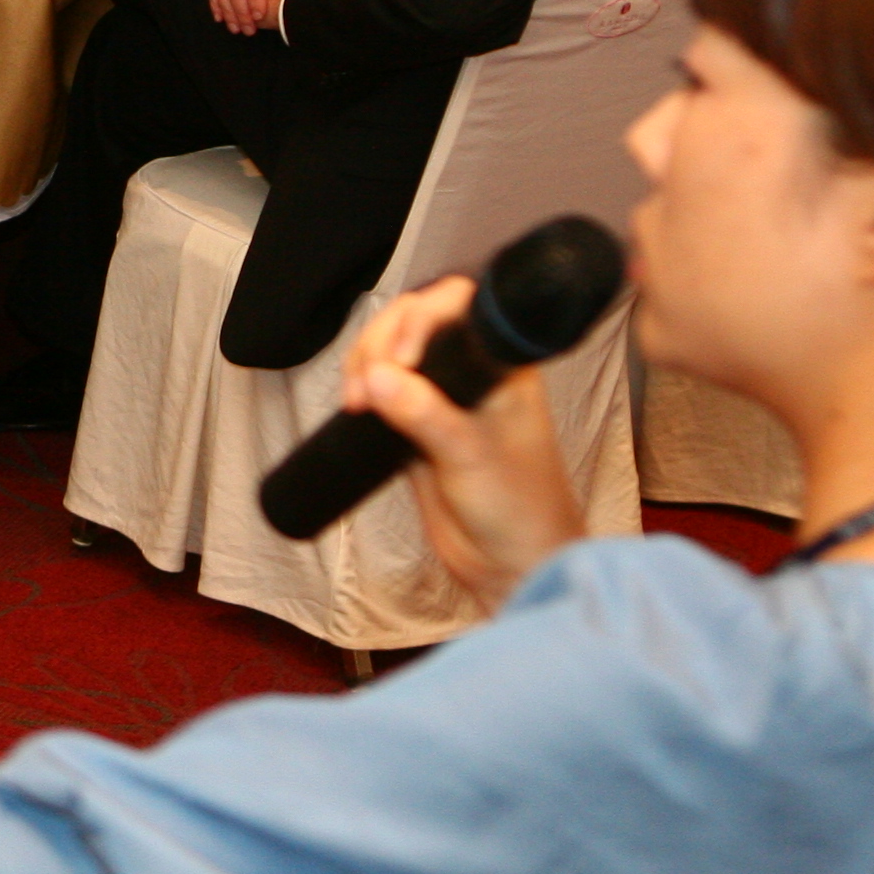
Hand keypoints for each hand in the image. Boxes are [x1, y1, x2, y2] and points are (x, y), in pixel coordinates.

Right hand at [348, 276, 583, 608]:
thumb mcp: (473, 456)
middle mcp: (472, 370)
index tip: (401, 358)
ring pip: (391, 354)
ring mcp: (441, 396)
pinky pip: (380, 391)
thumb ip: (427, 415)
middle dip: (381, 342)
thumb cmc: (519, 507)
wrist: (511, 565)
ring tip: (357, 401)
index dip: (420, 318)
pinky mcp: (415, 424)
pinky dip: (361, 391)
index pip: (456, 307)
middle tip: (367, 384)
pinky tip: (354, 407)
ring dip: (364, 364)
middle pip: (413, 322)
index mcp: (502, 363)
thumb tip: (376, 378)